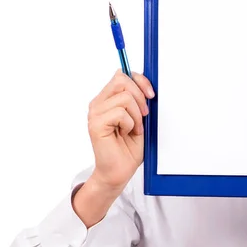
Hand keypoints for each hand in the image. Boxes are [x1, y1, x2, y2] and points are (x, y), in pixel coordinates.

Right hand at [87, 69, 154, 192]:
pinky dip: (130, 123)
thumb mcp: (139, 118)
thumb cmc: (129, 148)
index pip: (122, 75)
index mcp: (107, 99)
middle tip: (145, 115)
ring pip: (125, 97)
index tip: (152, 95)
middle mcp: (98, 103)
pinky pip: (120, 112)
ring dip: (137, 115)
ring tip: (134, 128)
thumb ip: (138, 101)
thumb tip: (146, 85)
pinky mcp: (96, 124)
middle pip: (122, 80)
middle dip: (140, 96)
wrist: (119, 172)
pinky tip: (127, 133)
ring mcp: (95, 113)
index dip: (140, 80)